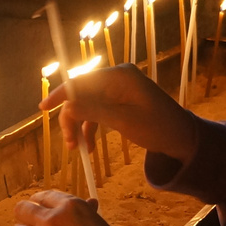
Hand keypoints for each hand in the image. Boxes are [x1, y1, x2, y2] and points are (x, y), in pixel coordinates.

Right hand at [41, 63, 198, 163]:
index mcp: (119, 75)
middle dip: (71, 118)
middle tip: (69, 144)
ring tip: (78, 149)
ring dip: (79, 126)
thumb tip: (67, 105)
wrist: (183, 139)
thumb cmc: (158, 127)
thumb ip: (94, 111)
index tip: (43, 109)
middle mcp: (116, 78)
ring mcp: (118, 91)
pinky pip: (96, 112)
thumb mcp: (124, 120)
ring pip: (86, 106)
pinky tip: (88, 147)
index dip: (60, 94)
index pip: (81, 81)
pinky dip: (90, 128)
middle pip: (81, 94)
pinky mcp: (120, 103)